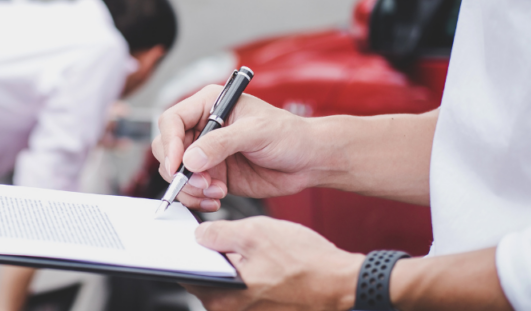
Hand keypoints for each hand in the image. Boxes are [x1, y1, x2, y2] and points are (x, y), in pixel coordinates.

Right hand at [152, 85, 326, 210]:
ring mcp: (207, 153)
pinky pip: (191, 189)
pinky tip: (217, 199)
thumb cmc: (289, 135)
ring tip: (215, 192)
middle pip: (169, 149)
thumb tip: (191, 159)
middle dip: (180, 171)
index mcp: (209, 105)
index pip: (172, 121)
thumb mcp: (257, 132)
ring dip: (190, 188)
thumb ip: (222, 143)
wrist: (309, 161)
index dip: (170, 143)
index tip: (179, 165)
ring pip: (177, 173)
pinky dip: (198, 198)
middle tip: (202, 184)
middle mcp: (204, 128)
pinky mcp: (213, 175)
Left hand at [185, 216, 361, 310]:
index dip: (189, 252)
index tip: (198, 239)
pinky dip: (253, 278)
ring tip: (262, 254)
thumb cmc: (306, 262)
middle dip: (216, 258)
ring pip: (229, 285)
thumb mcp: (256, 232)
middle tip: (238, 242)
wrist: (343, 283)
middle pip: (208, 280)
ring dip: (237, 268)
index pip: (187, 274)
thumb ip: (219, 233)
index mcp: (222, 298)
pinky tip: (271, 265)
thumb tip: (199, 236)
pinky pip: (247, 294)